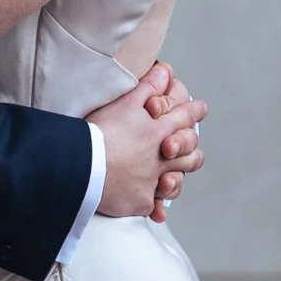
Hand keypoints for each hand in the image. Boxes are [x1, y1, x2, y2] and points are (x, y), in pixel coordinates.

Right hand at [85, 62, 207, 220]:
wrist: (80, 166)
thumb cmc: (98, 132)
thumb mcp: (123, 103)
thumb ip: (148, 86)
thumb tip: (167, 69)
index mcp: (159, 130)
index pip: (185, 116)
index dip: (193, 110)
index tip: (200, 107)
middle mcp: (161, 156)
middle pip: (190, 154)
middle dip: (191, 149)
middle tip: (191, 149)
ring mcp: (153, 181)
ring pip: (176, 182)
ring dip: (176, 179)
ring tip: (171, 179)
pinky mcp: (141, 201)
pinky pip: (152, 206)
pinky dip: (154, 208)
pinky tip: (155, 211)